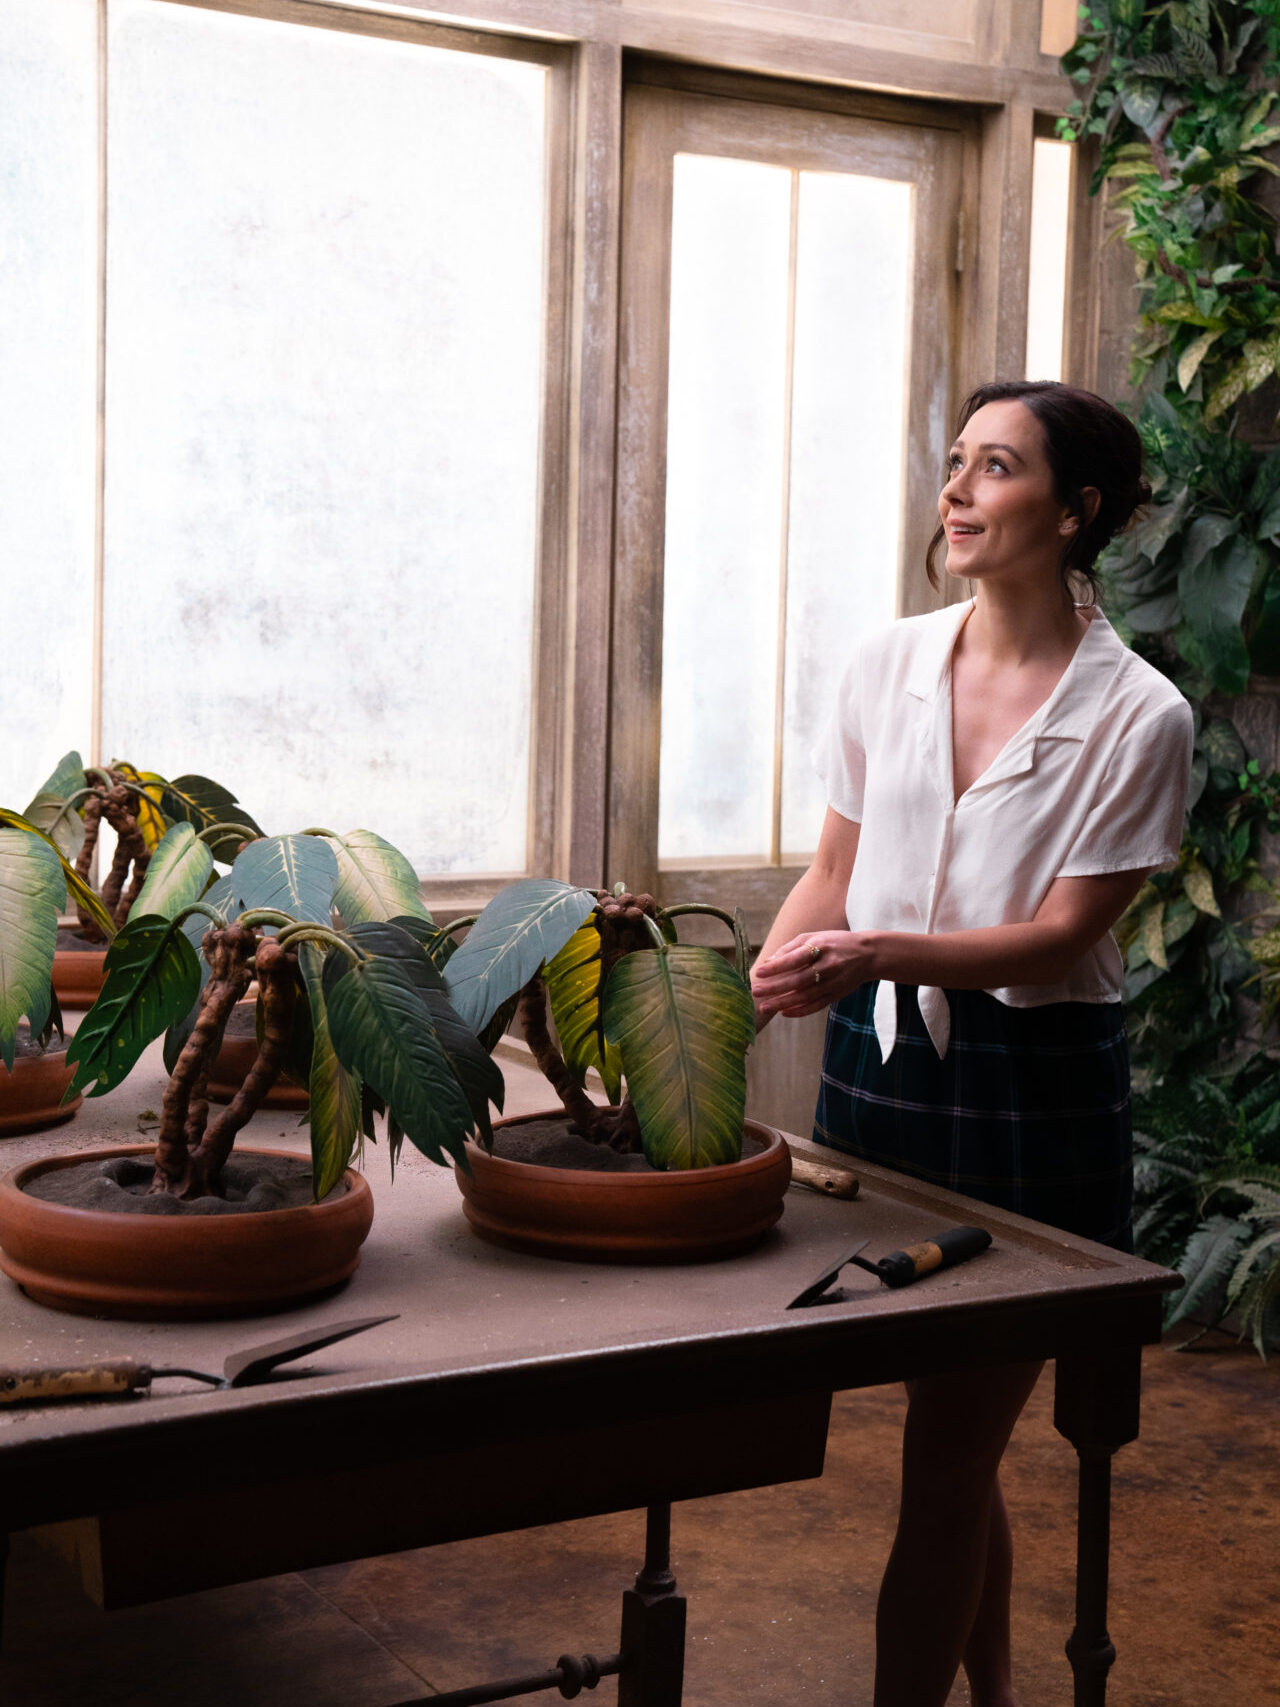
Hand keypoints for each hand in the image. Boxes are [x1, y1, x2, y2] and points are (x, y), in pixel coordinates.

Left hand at [750, 931, 875, 1019]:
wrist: (868, 954)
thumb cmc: (835, 943)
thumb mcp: (815, 937)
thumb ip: (791, 948)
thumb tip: (768, 962)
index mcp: (821, 947)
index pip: (795, 959)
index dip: (776, 967)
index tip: (759, 972)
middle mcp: (828, 965)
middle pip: (798, 980)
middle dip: (775, 987)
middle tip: (755, 991)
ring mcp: (833, 982)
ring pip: (805, 996)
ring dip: (783, 1002)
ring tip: (765, 1006)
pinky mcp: (837, 994)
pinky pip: (816, 1005)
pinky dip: (800, 1011)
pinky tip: (784, 1013)